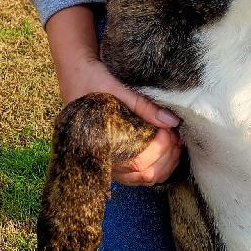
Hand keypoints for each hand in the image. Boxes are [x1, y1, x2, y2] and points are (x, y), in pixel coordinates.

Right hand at [46, 5, 182, 185]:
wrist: (74, 73)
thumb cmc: (92, 79)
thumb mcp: (118, 89)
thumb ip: (144, 106)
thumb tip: (172, 121)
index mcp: (100, 143)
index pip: (138, 162)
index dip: (161, 147)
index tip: (170, 129)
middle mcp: (101, 159)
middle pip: (144, 174)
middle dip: (167, 156)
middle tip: (176, 134)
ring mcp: (106, 161)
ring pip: (142, 178)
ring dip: (164, 163)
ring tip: (174, 141)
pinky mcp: (110, 158)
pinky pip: (135, 175)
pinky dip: (154, 167)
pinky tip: (165, 151)